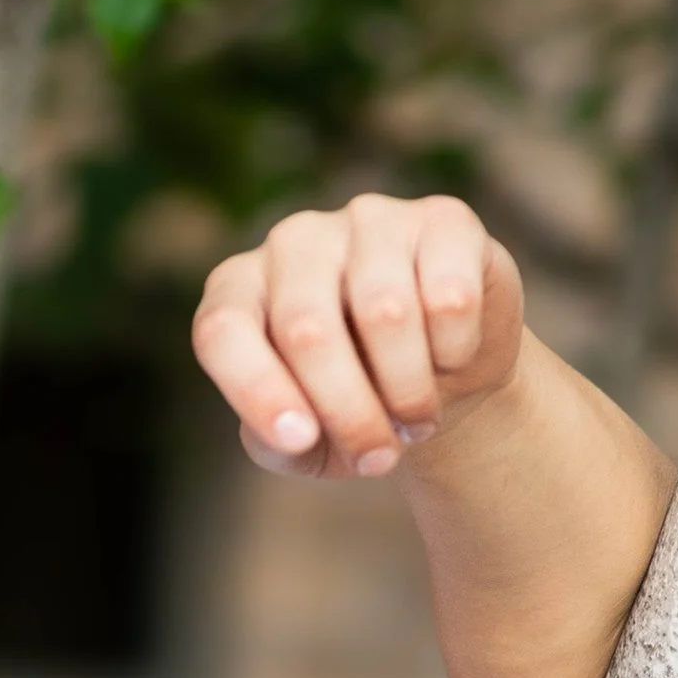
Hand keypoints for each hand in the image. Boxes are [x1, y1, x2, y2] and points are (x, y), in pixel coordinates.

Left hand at [192, 194, 525, 479]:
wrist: (443, 377)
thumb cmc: (353, 408)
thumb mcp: (303, 443)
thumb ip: (277, 441)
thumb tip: (298, 435)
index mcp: (239, 288)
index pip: (223, 329)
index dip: (256, 389)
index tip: (299, 441)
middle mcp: (293, 242)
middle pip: (307, 330)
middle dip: (349, 412)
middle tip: (378, 458)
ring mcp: (367, 220)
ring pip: (385, 313)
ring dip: (408, 390)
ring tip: (415, 420)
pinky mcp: (441, 219)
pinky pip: (449, 296)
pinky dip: (454, 350)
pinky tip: (450, 358)